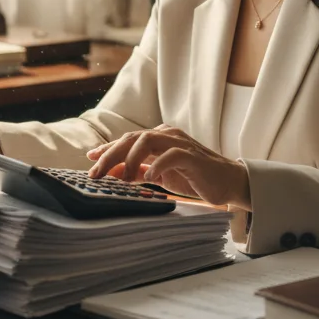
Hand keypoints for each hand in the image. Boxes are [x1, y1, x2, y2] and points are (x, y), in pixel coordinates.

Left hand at [86, 124, 249, 207]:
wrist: (228, 183)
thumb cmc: (194, 178)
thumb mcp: (161, 176)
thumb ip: (139, 172)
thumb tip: (112, 173)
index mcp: (159, 138)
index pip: (127, 139)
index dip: (107, 148)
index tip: (89, 159)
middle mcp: (167, 135)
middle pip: (132, 138)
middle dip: (110, 154)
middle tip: (95, 172)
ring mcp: (180, 143)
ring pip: (147, 140)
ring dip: (130, 158)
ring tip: (121, 177)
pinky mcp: (193, 156)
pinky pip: (171, 155)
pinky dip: (157, 165)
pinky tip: (149, 178)